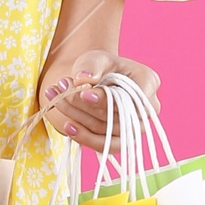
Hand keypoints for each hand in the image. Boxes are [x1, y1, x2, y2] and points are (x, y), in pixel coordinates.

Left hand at [38, 50, 160, 153]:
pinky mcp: (121, 140)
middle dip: (84, 104)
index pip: (129, 98)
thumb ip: (92, 65)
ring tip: (57, 100)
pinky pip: (104, 146)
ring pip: (107, 132)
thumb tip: (83, 79)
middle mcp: (147, 109)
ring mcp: (135, 128)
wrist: (98, 81)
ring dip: (79, 118)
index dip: (106, 100)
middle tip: (61, 88)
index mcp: (148, 83)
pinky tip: (67, 125)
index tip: (82, 93)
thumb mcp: (96, 58)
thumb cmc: (101, 67)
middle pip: (115, 116)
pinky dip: (84, 137)